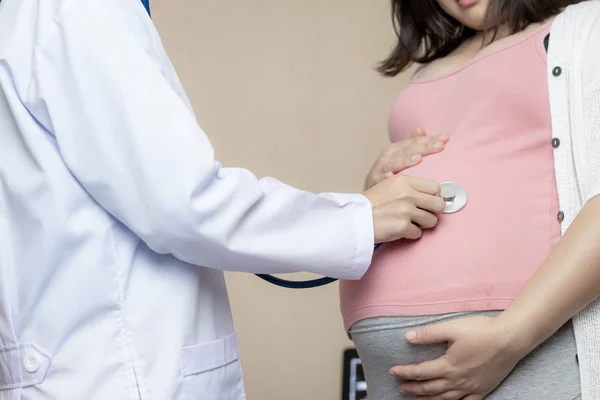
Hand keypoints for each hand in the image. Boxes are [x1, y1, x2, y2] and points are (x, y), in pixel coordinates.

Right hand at [364, 174, 444, 242]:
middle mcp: (407, 194)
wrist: (355, 219)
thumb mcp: (389, 185)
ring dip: (422, 224)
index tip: (427, 202)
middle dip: (432, 212)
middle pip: (438, 204)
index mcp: (404, 181)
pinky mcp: (403, 226)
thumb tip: (435, 195)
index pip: (435, 187)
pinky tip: (399, 229)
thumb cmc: (372, 204)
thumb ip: (410, 187)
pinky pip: (419, 233)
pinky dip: (410, 234)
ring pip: (432, 220)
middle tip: (421, 214)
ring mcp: (406, 210)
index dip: (433, 196)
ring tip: (408, 222)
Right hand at [365, 129, 447, 189]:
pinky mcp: (374, 184)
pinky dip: (384, 178)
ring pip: (393, 163)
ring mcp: (380, 171)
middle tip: (439, 146)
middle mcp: (386, 159)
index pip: (413, 143)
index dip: (428, 140)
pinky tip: (391, 176)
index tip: (445, 139)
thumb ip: (407, 146)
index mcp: (393, 152)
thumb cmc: (384, 179)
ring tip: (417, 158)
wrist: (366, 202)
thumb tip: (420, 130)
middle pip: (406, 150)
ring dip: (404, 160)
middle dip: (423, 147)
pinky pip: (380, 180)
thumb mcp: (394, 160)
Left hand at [389, 316, 525, 399]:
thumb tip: (407, 337)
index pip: (420, 372)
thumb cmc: (481, 331)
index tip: (393, 371)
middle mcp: (458, 380)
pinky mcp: (483, 390)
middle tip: (400, 388)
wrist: (510, 339)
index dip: (405, 372)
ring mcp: (471, 388)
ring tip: (417, 399)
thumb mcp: (451, 328)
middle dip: (413, 388)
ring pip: (445, 399)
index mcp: (448, 365)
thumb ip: (428, 334)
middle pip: (430, 388)